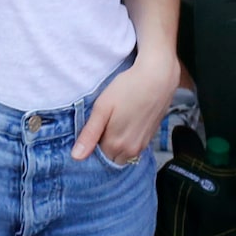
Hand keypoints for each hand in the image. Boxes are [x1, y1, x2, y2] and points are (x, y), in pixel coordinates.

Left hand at [75, 48, 178, 165]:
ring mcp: (142, 146)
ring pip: (122, 155)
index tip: (93, 127)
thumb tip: (76, 157)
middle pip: (110, 158)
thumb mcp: (102, 107)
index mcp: (114, 145)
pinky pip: (133, 148)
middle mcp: (130, 151)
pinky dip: (127, 140)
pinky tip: (127, 121)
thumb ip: (89, 134)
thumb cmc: (128, 88)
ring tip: (115, 121)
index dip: (92, 143)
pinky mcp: (150, 139)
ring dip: (116, 144)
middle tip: (104, 123)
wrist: (158, 78)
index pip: (96, 156)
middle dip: (104, 146)